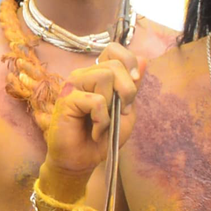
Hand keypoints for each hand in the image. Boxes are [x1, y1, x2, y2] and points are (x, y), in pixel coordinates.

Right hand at [36, 46, 140, 197]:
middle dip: (127, 91)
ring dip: (112, 105)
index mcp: (97, 74)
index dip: (129, 62)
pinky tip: (94, 130)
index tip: (135, 82)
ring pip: (104, 76)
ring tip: (103, 121)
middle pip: (114, 65)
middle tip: (120, 112)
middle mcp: (83, 75)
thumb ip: (133, 86)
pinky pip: (96, 101)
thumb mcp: (126, 111)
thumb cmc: (103, 137)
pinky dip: (101, 120)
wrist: (83, 160)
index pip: (113, 49)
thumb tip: (144, 59)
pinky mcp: (66, 99)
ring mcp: (73, 85)